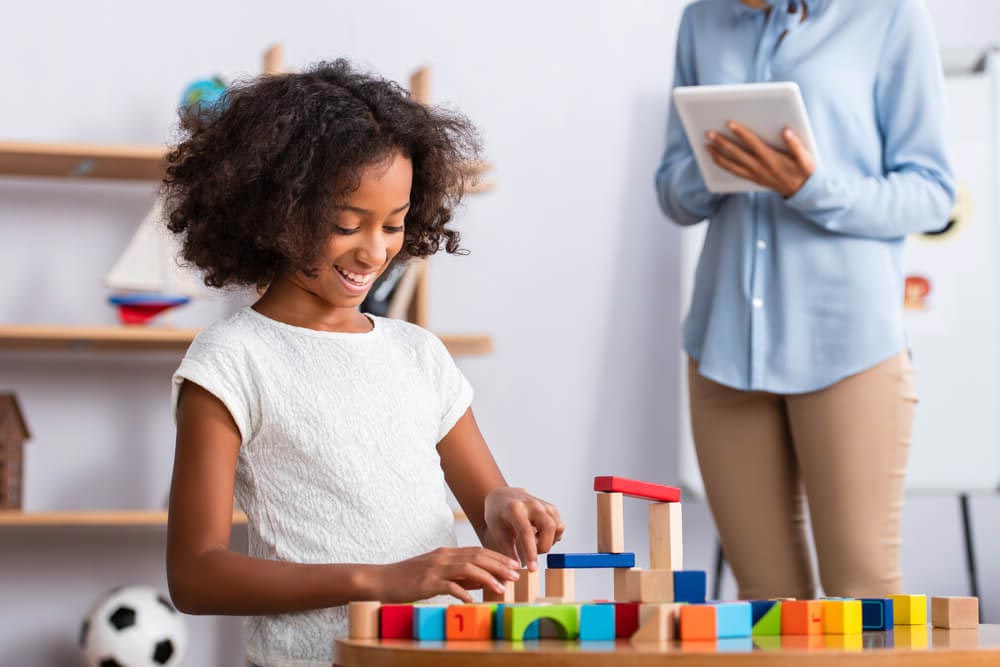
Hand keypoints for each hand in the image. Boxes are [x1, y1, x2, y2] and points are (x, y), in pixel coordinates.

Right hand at [376, 547, 520, 603]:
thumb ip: (458, 575)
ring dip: (487, 577)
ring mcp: (435, 568)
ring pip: (467, 568)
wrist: (381, 579)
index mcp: (446, 553)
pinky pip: (449, 585)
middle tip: (515, 574)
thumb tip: (482, 581)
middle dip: (499, 565)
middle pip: (477, 556)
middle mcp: (443, 556)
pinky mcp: (426, 582)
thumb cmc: (409, 578)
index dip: (497, 557)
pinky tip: (472, 599)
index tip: (513, 565)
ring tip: (501, 587)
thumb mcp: (436, 573)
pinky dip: (463, 591)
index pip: (477, 551)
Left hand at [482, 487, 564, 570]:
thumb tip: (516, 569)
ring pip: (558, 526)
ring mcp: (543, 504)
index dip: (531, 552)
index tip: (533, 568)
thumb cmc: (498, 515)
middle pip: (549, 526)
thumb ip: (508, 551)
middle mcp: (532, 504)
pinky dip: (553, 535)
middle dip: (545, 545)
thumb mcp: (497, 532)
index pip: (526, 532)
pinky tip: (540, 536)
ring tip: (535, 542)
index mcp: (515, 509)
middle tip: (534, 553)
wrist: (503, 497)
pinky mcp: (551, 508)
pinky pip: (559, 525)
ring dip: (550, 541)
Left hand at [705, 121, 814, 197]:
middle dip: (721, 142)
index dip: (740, 133)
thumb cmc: (804, 170)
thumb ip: (796, 144)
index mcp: (771, 159)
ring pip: (731, 164)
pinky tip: (715, 157)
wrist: (801, 190)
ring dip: (717, 154)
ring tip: (706, 145)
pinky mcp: (752, 178)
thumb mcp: (805, 158)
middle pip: (736, 153)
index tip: (729, 123)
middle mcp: (759, 167)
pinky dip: (722, 164)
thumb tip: (786, 130)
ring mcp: (754, 174)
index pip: (752, 143)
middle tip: (708, 133)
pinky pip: (733, 171)